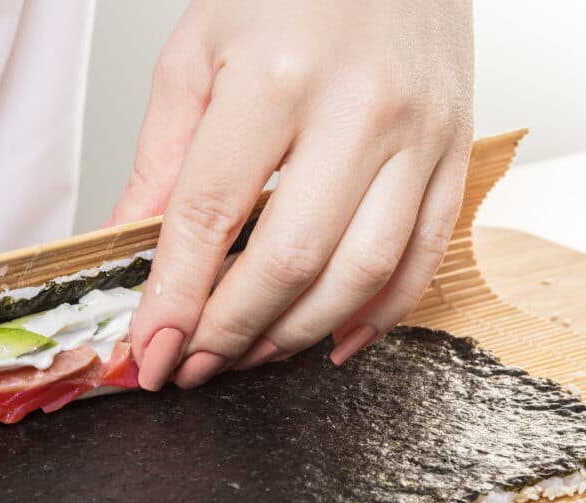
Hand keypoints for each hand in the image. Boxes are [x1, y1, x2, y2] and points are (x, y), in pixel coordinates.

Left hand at [113, 0, 473, 389]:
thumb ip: (161, 156)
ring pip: (359, 274)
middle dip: (229, 333)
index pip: (210, 215)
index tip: (148, 351)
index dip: (174, 299)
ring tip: (245, 355)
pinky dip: (376, 315)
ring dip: (293, 335)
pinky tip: (328, 340)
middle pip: (288, 261)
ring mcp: (421, 134)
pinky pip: (424, 257)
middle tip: (190, 365)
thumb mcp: (195, 53)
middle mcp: (359, 110)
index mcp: (275, 77)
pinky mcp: (458, 150)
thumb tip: (127, 244)